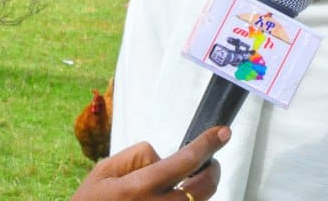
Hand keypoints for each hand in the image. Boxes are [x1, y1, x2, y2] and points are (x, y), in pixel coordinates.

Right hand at [70, 126, 229, 200]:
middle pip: (203, 189)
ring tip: (188, 180)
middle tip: (210, 161)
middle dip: (212, 170)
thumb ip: (138, 156)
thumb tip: (164, 157)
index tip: (223, 133)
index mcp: (138, 188)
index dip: (208, 144)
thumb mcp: (105, 170)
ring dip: (200, 189)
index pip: (185, 162)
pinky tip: (174, 195)